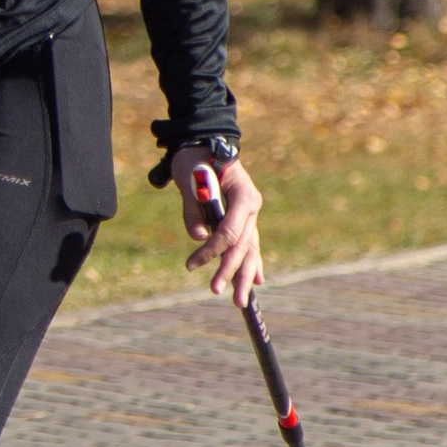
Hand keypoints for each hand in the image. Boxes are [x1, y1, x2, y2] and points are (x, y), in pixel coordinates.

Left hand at [182, 155, 264, 310]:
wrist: (205, 145)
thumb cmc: (195, 159)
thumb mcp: (188, 179)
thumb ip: (194, 209)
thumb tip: (199, 238)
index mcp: (243, 195)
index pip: (230, 232)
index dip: (212, 251)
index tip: (191, 264)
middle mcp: (251, 207)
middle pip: (244, 246)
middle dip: (231, 272)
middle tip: (216, 291)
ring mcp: (250, 214)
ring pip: (250, 250)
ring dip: (244, 276)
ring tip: (240, 301)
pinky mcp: (244, 219)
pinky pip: (250, 244)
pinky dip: (253, 263)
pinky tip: (258, 281)